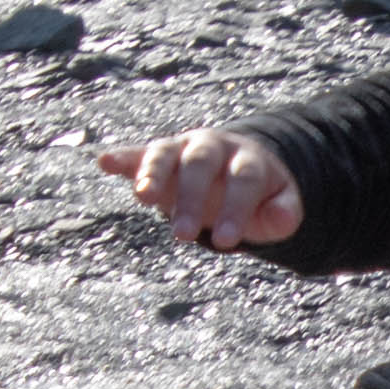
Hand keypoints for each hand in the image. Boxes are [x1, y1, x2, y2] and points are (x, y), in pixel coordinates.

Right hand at [102, 128, 305, 248]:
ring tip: (143, 198)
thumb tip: (281, 219)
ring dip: (153, 173)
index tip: (227, 241)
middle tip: (183, 235)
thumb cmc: (259, 196)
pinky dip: (122, 158)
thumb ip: (284, 212)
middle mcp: (212, 147)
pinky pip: (138, 154)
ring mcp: (182, 148)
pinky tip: (105, 161)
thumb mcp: (279, 206)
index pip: (244, 178)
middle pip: (201, 163)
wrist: (236, 168)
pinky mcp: (157, 157)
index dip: (236, 207)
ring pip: (166, 153)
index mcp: (247, 158)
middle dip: (192, 197)